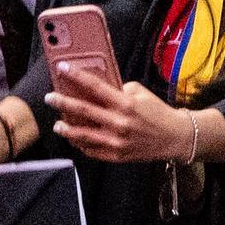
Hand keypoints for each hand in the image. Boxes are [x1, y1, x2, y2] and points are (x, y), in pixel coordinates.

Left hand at [48, 62, 198, 165]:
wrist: (175, 137)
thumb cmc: (157, 111)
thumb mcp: (140, 93)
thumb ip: (118, 90)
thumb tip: (96, 87)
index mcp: (125, 103)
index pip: (95, 87)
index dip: (76, 76)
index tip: (62, 68)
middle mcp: (119, 123)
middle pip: (83, 111)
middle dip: (63, 103)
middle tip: (49, 98)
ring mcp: (116, 142)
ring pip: (83, 136)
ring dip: (67, 129)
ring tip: (57, 124)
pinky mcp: (117, 156)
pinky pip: (92, 151)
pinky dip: (81, 144)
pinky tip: (74, 138)